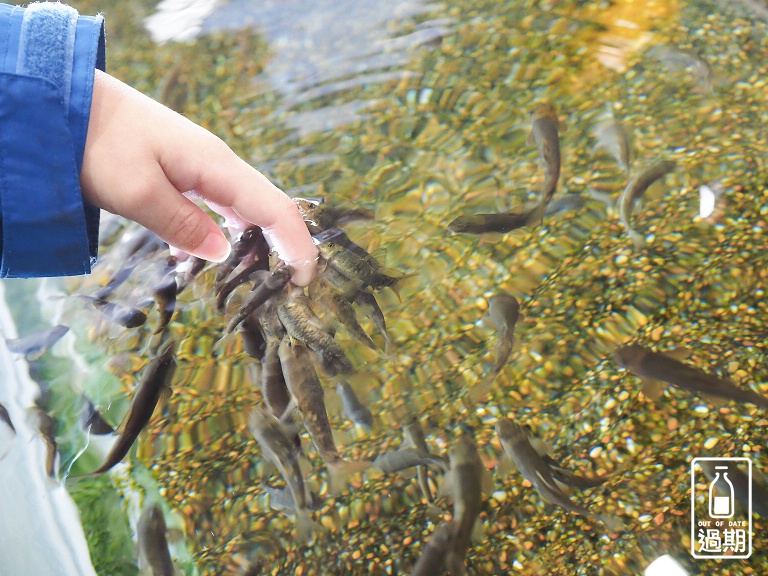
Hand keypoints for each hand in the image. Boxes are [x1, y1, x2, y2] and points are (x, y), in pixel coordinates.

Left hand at [80, 70, 317, 285]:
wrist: (66, 101)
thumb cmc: (97, 143)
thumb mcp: (136, 191)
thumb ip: (182, 224)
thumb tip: (223, 253)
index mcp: (216, 166)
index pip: (274, 209)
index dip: (297, 244)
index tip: (306, 280)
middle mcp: (218, 164)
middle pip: (268, 207)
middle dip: (286, 245)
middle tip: (289, 287)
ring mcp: (201, 166)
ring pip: (244, 207)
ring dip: (258, 240)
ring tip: (260, 277)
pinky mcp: (183, 171)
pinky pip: (218, 205)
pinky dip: (226, 230)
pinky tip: (210, 252)